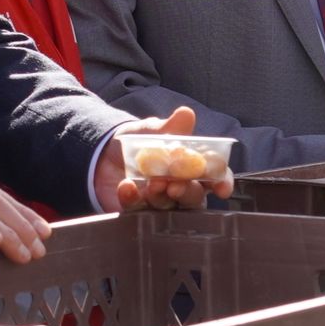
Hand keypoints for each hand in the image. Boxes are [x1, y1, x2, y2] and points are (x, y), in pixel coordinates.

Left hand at [100, 107, 238, 212]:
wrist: (102, 153)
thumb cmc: (138, 142)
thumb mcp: (150, 131)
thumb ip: (170, 127)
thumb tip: (186, 113)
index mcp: (192, 166)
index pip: (215, 177)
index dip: (222, 182)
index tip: (221, 188)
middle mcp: (180, 188)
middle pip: (195, 197)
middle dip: (188, 192)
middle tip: (175, 185)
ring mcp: (159, 203)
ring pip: (170, 209)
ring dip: (162, 197)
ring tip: (151, 184)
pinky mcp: (137, 212)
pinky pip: (138, 211)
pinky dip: (133, 199)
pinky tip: (126, 187)